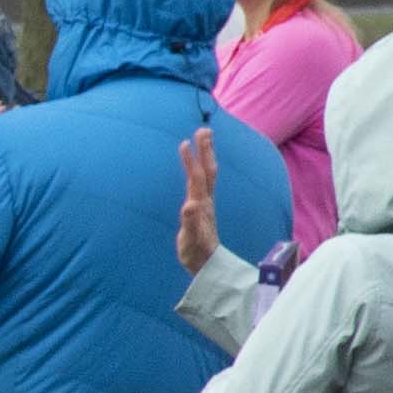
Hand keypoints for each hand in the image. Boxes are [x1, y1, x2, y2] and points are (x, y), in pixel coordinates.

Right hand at [174, 130, 218, 275]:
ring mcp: (205, 203)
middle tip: (204, 130)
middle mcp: (205, 200)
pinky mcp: (202, 207)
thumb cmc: (196, 253)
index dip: (191, 162)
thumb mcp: (191, 240)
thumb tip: (190, 205)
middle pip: (207, 171)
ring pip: (208, 174)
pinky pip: (204, 181)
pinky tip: (199, 164)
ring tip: (205, 138)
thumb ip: (191, 223)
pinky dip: (202, 168)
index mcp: (200, 205)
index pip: (196, 178)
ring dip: (206, 155)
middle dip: (205, 150)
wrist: (207, 263)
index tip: (184, 143)